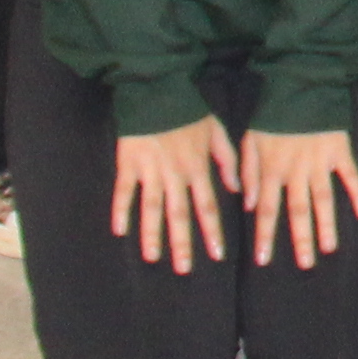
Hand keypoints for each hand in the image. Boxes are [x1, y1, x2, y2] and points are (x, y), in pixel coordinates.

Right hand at [113, 118, 237, 272]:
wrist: (159, 89)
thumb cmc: (190, 109)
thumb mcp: (218, 131)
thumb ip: (228, 161)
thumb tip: (239, 190)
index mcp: (197, 167)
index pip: (207, 206)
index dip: (212, 231)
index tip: (217, 255)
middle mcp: (174, 174)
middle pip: (179, 214)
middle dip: (183, 243)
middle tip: (184, 269)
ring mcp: (149, 170)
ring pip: (152, 208)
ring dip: (152, 234)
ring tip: (153, 258)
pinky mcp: (128, 163)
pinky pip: (123, 191)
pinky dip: (120, 210)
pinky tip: (119, 230)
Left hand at [239, 125, 357, 266]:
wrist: (300, 85)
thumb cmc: (271, 113)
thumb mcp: (249, 140)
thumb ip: (247, 172)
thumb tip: (247, 204)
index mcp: (272, 169)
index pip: (266, 209)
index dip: (265, 235)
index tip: (264, 260)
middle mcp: (296, 171)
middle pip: (298, 211)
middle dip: (301, 239)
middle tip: (306, 264)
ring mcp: (320, 162)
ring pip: (324, 199)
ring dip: (326, 225)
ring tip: (329, 248)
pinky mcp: (340, 151)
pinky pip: (351, 175)